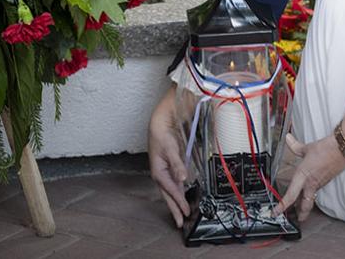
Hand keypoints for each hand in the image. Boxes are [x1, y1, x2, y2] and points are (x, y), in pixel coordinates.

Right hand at [147, 96, 190, 227]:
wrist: (159, 123)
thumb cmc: (162, 135)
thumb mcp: (170, 149)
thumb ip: (178, 165)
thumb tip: (183, 179)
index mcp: (158, 171)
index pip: (171, 191)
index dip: (178, 202)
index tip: (186, 212)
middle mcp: (160, 174)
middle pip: (168, 195)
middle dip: (174, 208)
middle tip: (180, 222)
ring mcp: (164, 171)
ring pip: (170, 191)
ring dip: (176, 202)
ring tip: (181, 213)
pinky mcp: (168, 168)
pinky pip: (172, 184)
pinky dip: (177, 192)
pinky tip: (182, 196)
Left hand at [273, 132, 344, 222]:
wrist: (344, 149)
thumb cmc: (327, 148)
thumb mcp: (307, 148)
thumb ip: (295, 146)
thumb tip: (288, 139)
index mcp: (303, 175)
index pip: (291, 195)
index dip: (282, 206)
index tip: (276, 212)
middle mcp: (311, 182)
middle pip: (304, 204)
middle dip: (300, 213)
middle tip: (296, 218)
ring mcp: (320, 183)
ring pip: (310, 198)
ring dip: (305, 204)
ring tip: (301, 209)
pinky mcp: (326, 180)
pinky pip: (316, 190)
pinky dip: (311, 194)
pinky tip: (310, 191)